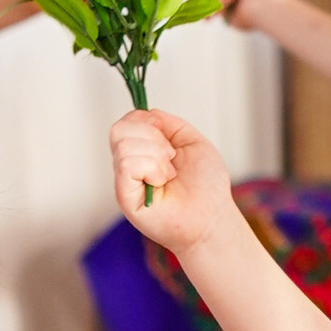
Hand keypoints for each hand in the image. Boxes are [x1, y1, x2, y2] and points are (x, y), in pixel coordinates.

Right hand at [107, 104, 240, 259]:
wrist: (212, 218)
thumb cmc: (206, 187)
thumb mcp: (192, 141)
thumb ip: (169, 124)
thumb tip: (147, 113)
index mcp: (143, 152)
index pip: (126, 122)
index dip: (145, 120)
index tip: (167, 138)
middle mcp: (130, 165)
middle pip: (119, 129)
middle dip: (151, 135)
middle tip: (170, 157)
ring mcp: (125, 181)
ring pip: (124, 144)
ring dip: (155, 154)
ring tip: (169, 174)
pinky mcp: (125, 196)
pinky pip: (127, 164)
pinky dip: (151, 168)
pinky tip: (162, 182)